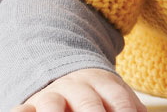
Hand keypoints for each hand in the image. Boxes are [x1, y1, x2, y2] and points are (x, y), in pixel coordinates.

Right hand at [12, 68, 146, 111]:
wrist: (65, 75)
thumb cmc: (96, 94)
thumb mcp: (115, 93)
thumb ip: (129, 105)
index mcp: (103, 83)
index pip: (117, 98)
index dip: (123, 110)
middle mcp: (77, 87)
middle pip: (87, 102)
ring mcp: (52, 95)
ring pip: (52, 104)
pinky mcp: (30, 106)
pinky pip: (22, 110)